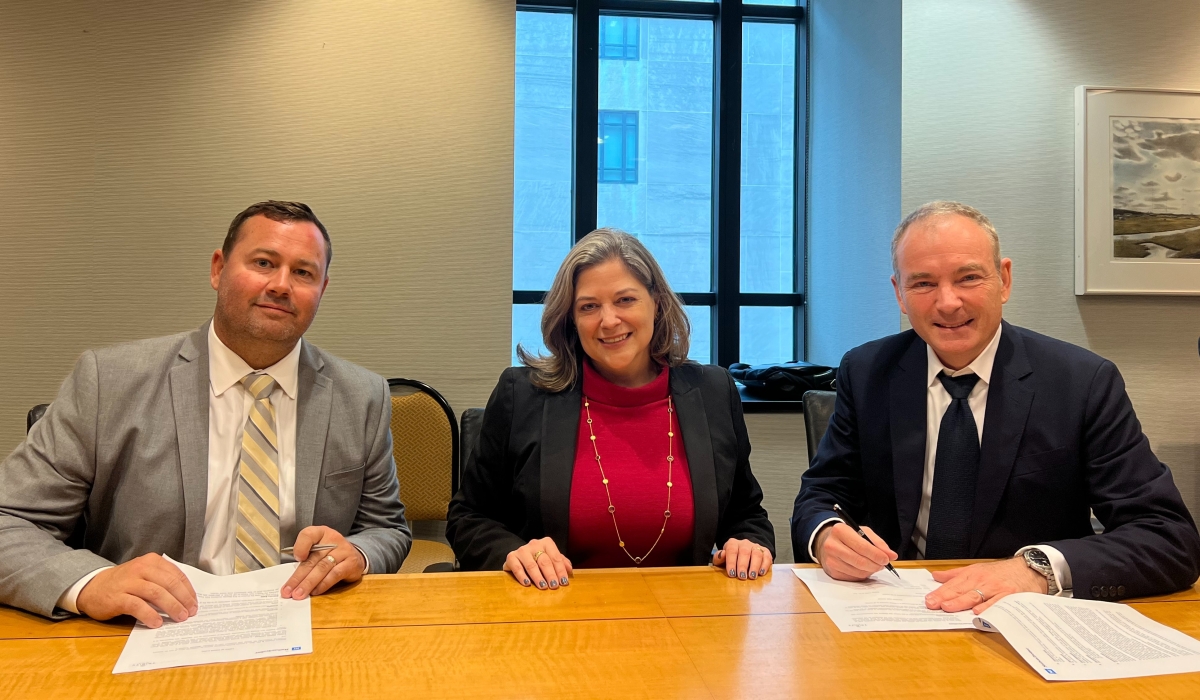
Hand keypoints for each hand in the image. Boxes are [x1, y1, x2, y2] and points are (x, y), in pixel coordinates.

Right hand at [76, 553, 197, 628]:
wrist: (92, 587)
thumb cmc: (124, 583)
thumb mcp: (145, 574)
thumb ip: (162, 581)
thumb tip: (186, 598)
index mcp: (152, 561)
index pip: (176, 574)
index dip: (188, 590)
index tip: (195, 603)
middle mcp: (141, 568)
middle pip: (169, 583)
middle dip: (183, 599)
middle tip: (191, 612)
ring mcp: (129, 582)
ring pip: (157, 593)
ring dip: (172, 607)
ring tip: (180, 618)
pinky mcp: (118, 597)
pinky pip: (138, 606)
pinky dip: (150, 615)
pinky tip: (157, 623)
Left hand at [281, 526, 365, 599]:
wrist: (355, 556)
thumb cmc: (331, 553)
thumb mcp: (319, 549)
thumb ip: (306, 558)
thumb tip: (292, 579)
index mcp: (321, 533)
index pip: (308, 535)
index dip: (301, 546)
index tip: (296, 558)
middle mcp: (333, 540)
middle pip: (313, 558)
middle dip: (298, 576)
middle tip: (288, 591)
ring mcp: (344, 551)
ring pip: (322, 568)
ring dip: (309, 583)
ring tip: (299, 594)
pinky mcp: (351, 564)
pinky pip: (334, 575)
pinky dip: (323, 584)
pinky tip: (315, 591)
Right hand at [504, 537, 571, 589]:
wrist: (518, 556)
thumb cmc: (538, 558)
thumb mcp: (551, 558)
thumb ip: (561, 562)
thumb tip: (569, 570)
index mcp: (546, 543)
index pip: (556, 557)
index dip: (560, 570)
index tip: (564, 582)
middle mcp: (534, 544)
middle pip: (544, 561)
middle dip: (550, 574)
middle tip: (554, 586)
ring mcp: (522, 550)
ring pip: (531, 565)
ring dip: (538, 577)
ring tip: (543, 587)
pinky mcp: (511, 557)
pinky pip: (517, 567)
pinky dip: (522, 576)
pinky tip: (527, 584)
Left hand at [712, 538, 773, 579]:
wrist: (744, 552)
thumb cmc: (731, 559)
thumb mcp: (722, 559)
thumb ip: (718, 558)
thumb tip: (721, 555)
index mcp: (732, 543)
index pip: (731, 551)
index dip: (731, 562)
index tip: (731, 573)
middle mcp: (745, 543)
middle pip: (744, 552)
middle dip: (743, 565)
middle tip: (742, 577)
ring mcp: (756, 547)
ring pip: (756, 554)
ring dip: (754, 566)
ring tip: (752, 576)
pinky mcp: (765, 551)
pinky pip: (766, 556)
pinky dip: (765, 565)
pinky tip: (761, 573)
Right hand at [815, 522, 896, 580]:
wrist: (826, 542)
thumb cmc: (848, 536)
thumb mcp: (862, 532)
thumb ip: (878, 543)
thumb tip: (892, 555)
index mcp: (840, 531)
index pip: (862, 546)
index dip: (877, 555)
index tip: (887, 559)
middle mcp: (832, 545)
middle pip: (860, 561)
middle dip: (875, 565)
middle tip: (883, 564)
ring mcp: (830, 560)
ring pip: (858, 571)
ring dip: (870, 571)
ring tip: (873, 565)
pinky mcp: (832, 572)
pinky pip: (853, 578)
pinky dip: (862, 575)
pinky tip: (863, 568)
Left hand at [924, 557, 1048, 613]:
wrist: (1029, 569)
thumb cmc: (1000, 572)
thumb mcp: (977, 569)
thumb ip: (955, 574)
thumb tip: (935, 576)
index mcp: (973, 574)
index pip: (953, 585)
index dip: (940, 593)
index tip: (928, 600)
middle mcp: (982, 581)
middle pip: (961, 590)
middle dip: (946, 598)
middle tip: (932, 604)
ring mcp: (995, 588)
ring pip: (975, 596)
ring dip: (961, 602)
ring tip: (948, 607)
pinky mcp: (1009, 596)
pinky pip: (996, 603)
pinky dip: (987, 608)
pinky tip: (977, 612)